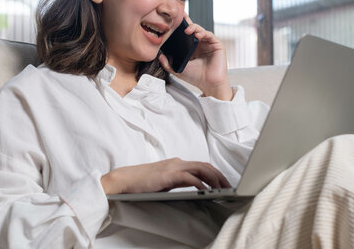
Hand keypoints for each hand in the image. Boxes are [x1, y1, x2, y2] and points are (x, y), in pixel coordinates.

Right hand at [100, 158, 230, 194]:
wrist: (125, 180)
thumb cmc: (143, 182)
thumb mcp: (166, 181)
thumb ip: (180, 181)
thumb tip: (196, 186)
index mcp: (178, 163)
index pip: (202, 166)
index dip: (216, 173)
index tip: (224, 183)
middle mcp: (178, 162)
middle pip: (205, 166)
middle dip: (220, 176)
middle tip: (229, 187)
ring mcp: (173, 167)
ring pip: (200, 169)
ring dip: (214, 178)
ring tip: (222, 189)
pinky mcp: (168, 175)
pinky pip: (188, 177)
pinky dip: (199, 183)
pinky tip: (205, 190)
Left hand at [159, 15, 232, 100]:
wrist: (209, 85)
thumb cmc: (196, 77)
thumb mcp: (178, 70)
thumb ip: (168, 64)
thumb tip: (159, 56)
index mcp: (191, 48)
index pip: (185, 34)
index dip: (180, 27)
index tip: (173, 20)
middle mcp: (200, 44)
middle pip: (192, 29)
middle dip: (186, 23)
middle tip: (180, 17)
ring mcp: (208, 43)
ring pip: (200, 30)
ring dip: (194, 27)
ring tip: (187, 30)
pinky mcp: (217, 45)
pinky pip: (209, 35)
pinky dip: (203, 33)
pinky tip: (197, 35)